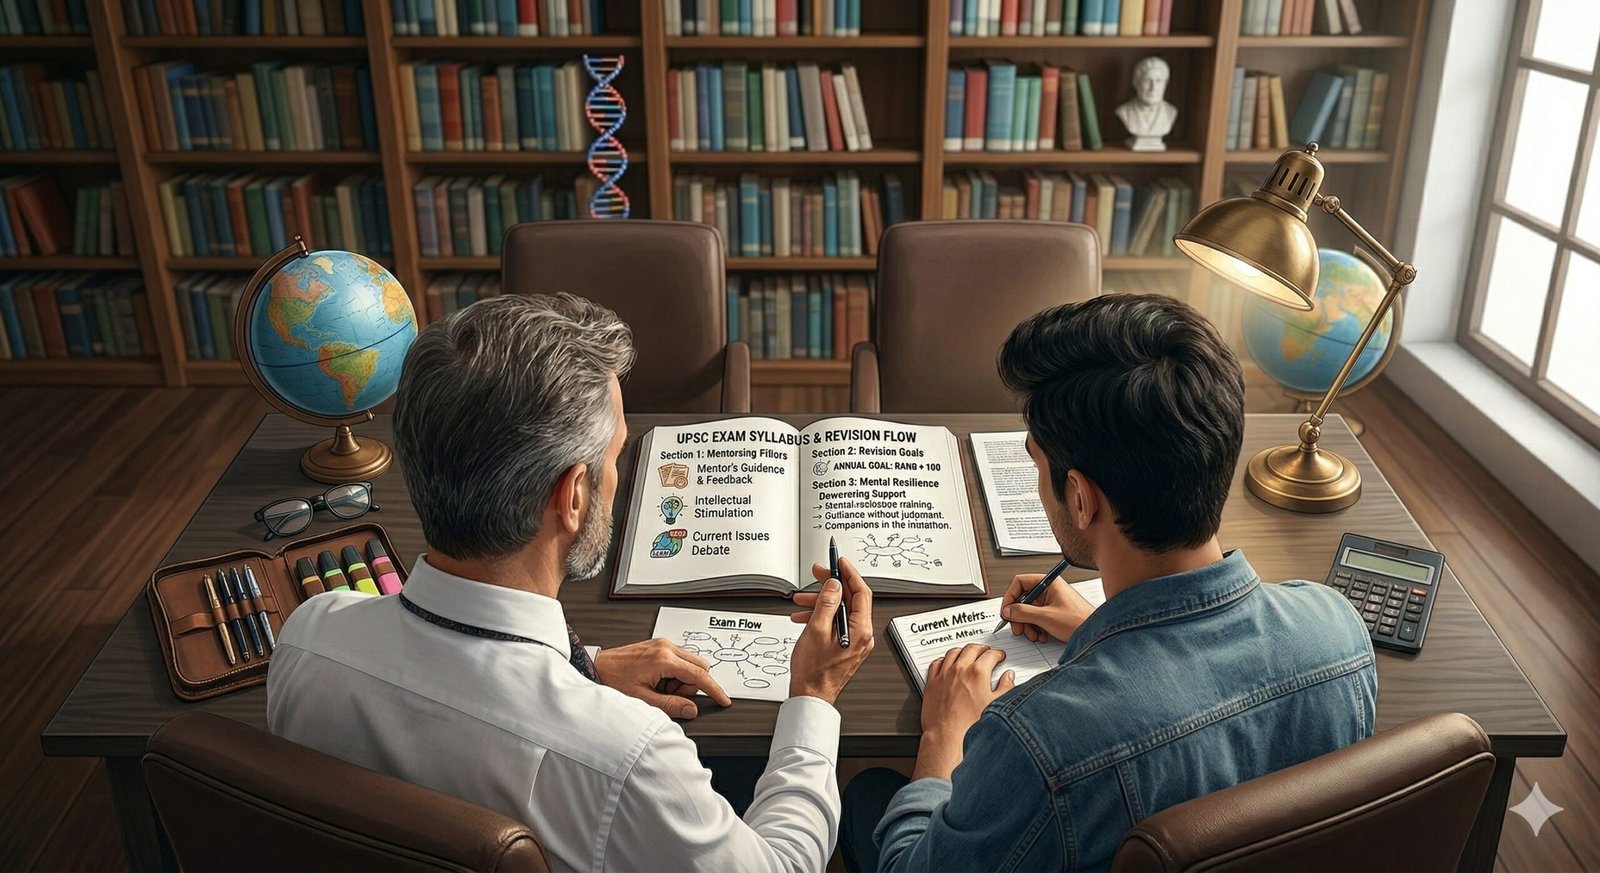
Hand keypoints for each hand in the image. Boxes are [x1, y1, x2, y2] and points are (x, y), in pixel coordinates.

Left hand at [595, 638, 731, 719]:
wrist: (597, 666)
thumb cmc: (613, 680)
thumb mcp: (642, 699)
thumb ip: (670, 705)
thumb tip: (691, 709)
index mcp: (663, 659)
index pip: (699, 675)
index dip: (714, 689)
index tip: (723, 699)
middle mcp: (665, 647)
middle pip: (699, 666)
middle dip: (691, 684)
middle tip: (669, 693)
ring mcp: (662, 644)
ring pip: (690, 663)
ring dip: (681, 679)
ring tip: (658, 687)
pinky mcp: (659, 645)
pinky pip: (679, 659)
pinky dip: (675, 672)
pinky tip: (657, 680)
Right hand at [788, 557, 873, 704]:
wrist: (810, 696)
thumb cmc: (814, 672)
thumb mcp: (816, 630)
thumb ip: (827, 603)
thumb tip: (834, 584)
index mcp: (860, 630)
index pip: (861, 592)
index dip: (849, 573)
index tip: (839, 562)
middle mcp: (862, 635)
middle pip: (850, 600)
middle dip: (831, 586)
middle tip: (817, 574)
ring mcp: (854, 641)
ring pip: (840, 611)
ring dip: (821, 602)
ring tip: (801, 600)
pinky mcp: (845, 646)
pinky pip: (836, 623)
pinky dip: (821, 616)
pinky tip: (804, 617)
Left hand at [913, 643, 1013, 780]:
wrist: (947, 737)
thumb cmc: (970, 726)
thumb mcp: (996, 706)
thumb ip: (1005, 687)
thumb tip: (1008, 677)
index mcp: (978, 673)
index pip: (990, 655)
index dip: (997, 654)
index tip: (999, 656)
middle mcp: (960, 670)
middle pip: (971, 649)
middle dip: (982, 648)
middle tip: (986, 651)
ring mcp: (944, 675)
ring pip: (953, 652)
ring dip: (963, 650)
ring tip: (968, 653)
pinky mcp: (932, 683)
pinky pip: (936, 663)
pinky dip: (944, 659)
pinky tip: (946, 662)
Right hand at [1001, 573, 1093, 642]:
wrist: (1096, 634)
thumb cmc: (1080, 621)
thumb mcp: (1046, 617)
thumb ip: (1023, 612)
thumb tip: (1008, 610)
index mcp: (1049, 583)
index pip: (1020, 582)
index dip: (1010, 596)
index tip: (1007, 610)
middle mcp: (1049, 590)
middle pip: (1022, 599)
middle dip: (1018, 616)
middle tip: (1018, 627)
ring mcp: (1051, 602)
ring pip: (1028, 611)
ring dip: (1027, 625)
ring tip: (1033, 634)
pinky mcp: (1053, 613)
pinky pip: (1036, 618)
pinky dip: (1035, 628)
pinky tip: (1041, 635)